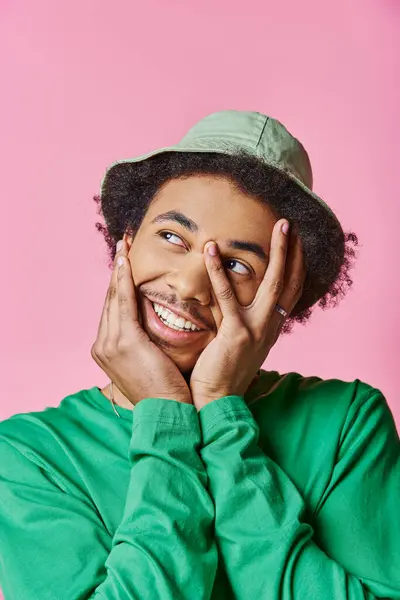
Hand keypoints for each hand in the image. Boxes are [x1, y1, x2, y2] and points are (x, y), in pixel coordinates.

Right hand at [91, 238, 191, 405]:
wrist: (169, 413)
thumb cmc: (167, 389)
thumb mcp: (151, 360)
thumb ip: (146, 340)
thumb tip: (155, 321)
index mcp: (107, 350)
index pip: (114, 309)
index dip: (118, 283)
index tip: (124, 262)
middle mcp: (103, 344)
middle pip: (111, 299)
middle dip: (117, 270)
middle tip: (122, 245)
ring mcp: (109, 343)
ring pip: (115, 297)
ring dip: (119, 268)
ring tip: (124, 246)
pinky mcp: (124, 341)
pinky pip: (124, 302)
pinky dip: (124, 280)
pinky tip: (126, 262)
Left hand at [190, 219, 305, 409]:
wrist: (215, 400)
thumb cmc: (222, 371)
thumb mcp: (240, 343)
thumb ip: (239, 319)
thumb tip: (230, 298)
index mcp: (271, 328)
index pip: (290, 292)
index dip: (295, 266)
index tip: (295, 243)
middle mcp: (270, 327)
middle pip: (288, 282)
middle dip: (291, 251)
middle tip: (287, 223)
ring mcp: (256, 330)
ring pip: (272, 284)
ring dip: (276, 252)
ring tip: (274, 227)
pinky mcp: (236, 334)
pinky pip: (227, 296)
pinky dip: (218, 271)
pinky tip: (211, 251)